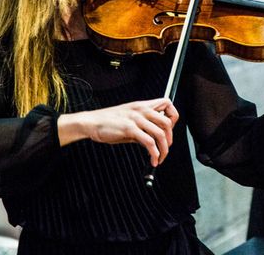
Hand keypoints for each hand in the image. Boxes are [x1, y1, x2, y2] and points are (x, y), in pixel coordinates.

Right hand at [58, 98, 178, 166]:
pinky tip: (152, 159)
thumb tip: (154, 140)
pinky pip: (149, 142)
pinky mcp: (129, 129)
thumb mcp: (129, 120)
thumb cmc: (108, 122)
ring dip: (164, 150)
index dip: (173, 117)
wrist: (91, 122)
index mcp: (142, 105)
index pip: (167, 103)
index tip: (169, 130)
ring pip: (160, 134)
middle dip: (170, 138)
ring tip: (159, 158)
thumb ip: (142, 127)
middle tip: (165, 148)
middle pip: (167, 122)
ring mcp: (136, 119)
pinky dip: (154, 153)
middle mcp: (141, 110)